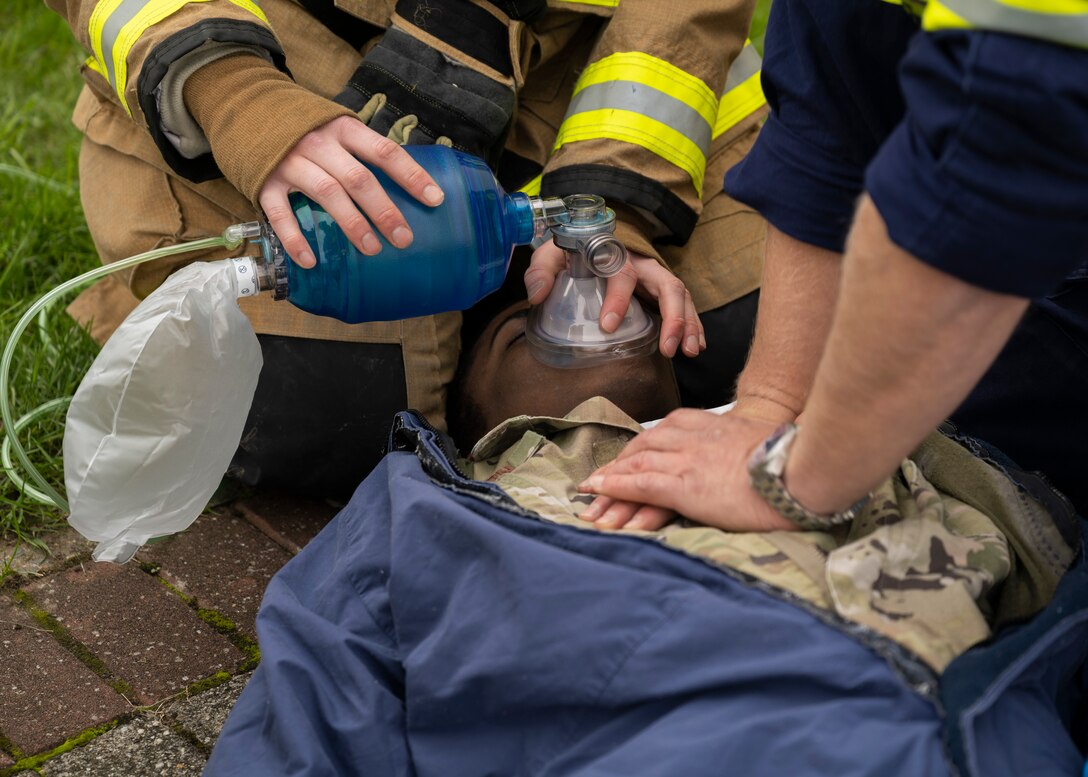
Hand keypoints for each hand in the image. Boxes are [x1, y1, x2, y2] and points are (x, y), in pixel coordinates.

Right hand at [257, 115, 444, 267]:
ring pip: (327, 193)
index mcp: (343, 129)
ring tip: (372, 249)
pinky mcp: (265, 181)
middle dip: (384, 210)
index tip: (434, 199)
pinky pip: (280, 213)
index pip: (384, 152)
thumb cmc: (302, 125)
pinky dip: (295, 238)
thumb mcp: (334, 126)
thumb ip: (360, 150)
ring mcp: (290, 162)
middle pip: (358, 178)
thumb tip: (400, 183)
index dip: (411, 175)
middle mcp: (319, 144)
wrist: (244, 105)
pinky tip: (311, 260)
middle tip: (404, 238)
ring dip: (352, 223)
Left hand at [524, 242, 705, 357]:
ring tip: (689, 352)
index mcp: (615, 256)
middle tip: (668, 347)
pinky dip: (693, 326)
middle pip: (668, 285)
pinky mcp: (660, 292)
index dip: (617, 299)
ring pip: (681, 297)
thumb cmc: (572, 251)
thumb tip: (536, 294)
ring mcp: (655, 278)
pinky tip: (695, 346)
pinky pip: (684, 306)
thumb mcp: (552, 254)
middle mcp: (642, 266)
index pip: (622, 274)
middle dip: (673, 317)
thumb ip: (541, 270)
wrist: (588, 242)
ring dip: (688, 324)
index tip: (608, 325)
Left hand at [576, 408, 795, 532]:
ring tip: (590, 490)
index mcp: (710, 424)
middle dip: (620, 462)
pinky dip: (615, 486)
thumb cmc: (789, 461)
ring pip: (636, 464)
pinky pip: (640, 484)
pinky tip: (597, 490)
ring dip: (610, 478)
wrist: (799, 470)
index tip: (630, 457)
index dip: (643, 447)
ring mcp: (686, 460)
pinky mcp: (684, 485)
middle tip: (600, 478)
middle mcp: (692, 437)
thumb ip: (740, 446)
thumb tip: (744, 458)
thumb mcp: (759, 442)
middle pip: (644, 445)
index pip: (665, 431)